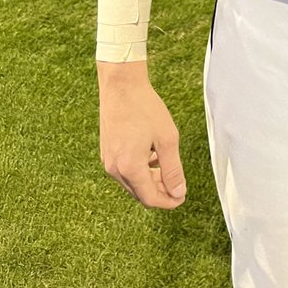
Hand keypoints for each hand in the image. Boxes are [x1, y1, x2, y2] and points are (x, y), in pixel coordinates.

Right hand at [98, 61, 186, 208]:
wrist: (121, 85)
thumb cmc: (145, 108)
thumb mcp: (167, 138)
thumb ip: (173, 169)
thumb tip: (178, 192)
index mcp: (129, 167)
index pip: (150, 198)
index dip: (168, 201)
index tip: (182, 196)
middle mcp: (114, 169)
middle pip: (140, 193)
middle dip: (160, 191)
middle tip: (178, 183)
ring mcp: (107, 160)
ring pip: (132, 182)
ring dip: (150, 180)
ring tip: (167, 166)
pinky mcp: (106, 152)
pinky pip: (124, 170)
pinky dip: (139, 170)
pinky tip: (152, 155)